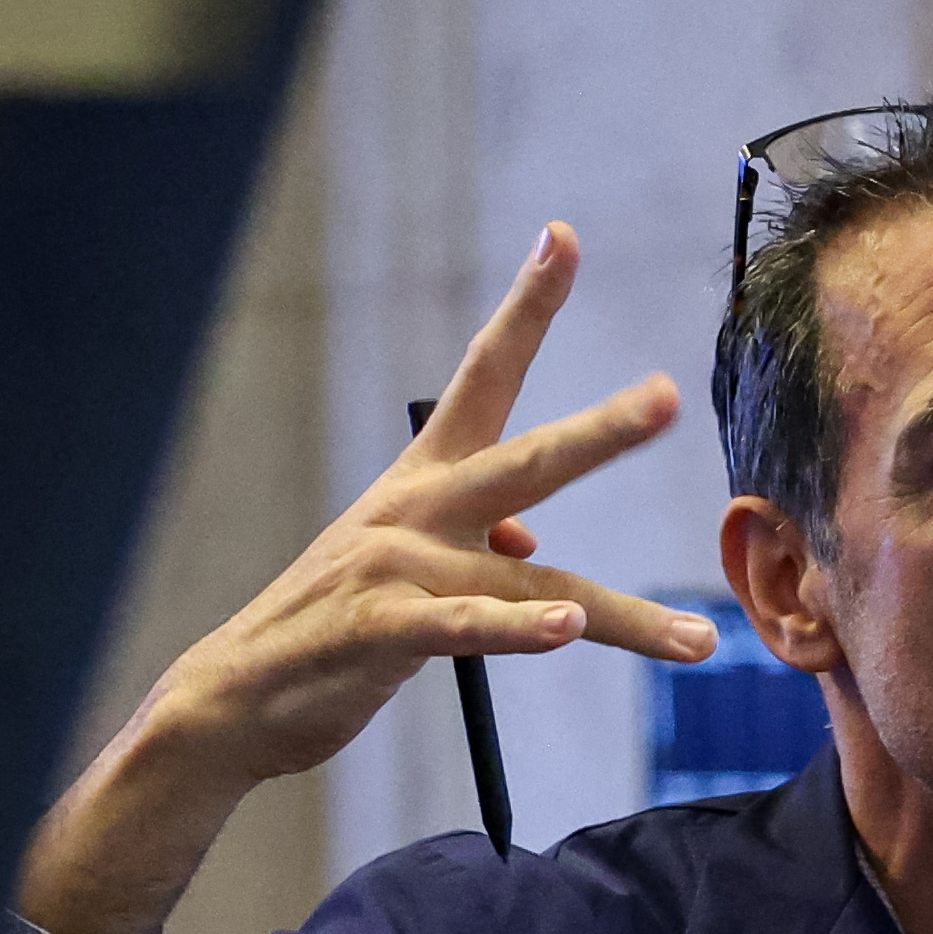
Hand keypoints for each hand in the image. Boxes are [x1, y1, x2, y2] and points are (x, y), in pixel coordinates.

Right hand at [18, 223, 715, 933]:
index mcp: (426, 479)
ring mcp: (399, 568)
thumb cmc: (338, 628)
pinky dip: (517, 631)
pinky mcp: (381, 631)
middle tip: (666, 394)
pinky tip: (565, 633)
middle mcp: (417, 510)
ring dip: (615, 614)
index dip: (527, 304)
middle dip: (599, 430)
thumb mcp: (419, 574)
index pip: (484, 373)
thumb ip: (486, 554)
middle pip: (525, 460)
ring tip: (695, 636)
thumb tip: (543, 567)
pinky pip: (464, 630)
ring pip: (531, 581)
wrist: (237, 698)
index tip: (563, 235)